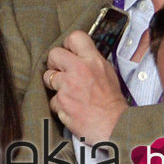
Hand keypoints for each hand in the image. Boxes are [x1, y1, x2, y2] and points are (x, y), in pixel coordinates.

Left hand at [44, 30, 126, 144]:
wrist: (115, 126)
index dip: (68, 44)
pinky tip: (70, 107)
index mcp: (93, 61)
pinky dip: (59, 104)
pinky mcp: (61, 102)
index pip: (75, 37)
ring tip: (68, 92)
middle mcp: (79, 70)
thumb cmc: (112, 103)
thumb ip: (91, 62)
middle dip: (55, 64)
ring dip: (55, 85)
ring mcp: (68, 86)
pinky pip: (52, 99)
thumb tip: (78, 54)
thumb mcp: (108, 74)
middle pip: (53, 54)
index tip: (68, 51)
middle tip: (62, 72)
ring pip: (48, 77)